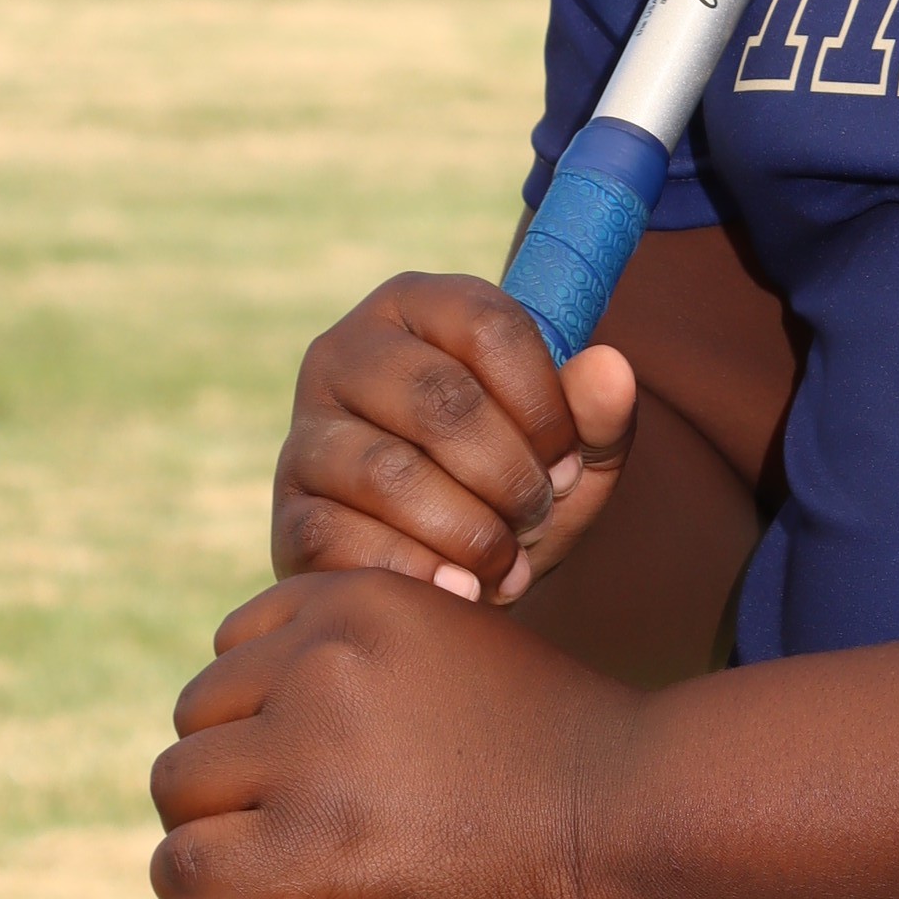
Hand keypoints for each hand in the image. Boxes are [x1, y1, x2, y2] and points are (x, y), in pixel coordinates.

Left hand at [147, 571, 646, 898]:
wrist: (635, 810)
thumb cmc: (563, 748)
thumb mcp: (456, 653)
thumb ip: (370, 669)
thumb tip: (280, 739)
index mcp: (359, 600)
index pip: (233, 647)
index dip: (258, 713)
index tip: (303, 762)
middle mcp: (322, 661)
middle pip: (195, 720)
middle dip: (233, 776)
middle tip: (293, 828)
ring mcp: (311, 752)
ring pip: (179, 790)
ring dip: (215, 836)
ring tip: (281, 871)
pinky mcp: (309, 847)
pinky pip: (185, 871)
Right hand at [272, 273, 639, 606]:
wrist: (450, 577)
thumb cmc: (511, 492)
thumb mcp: (572, 456)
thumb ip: (599, 414)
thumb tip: (610, 367)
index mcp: (419, 307)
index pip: (490, 327)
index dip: (545, 405)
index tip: (566, 460)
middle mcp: (346, 351)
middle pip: (442, 401)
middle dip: (510, 476)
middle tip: (537, 517)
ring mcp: (307, 430)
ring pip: (390, 473)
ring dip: (468, 532)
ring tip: (504, 563)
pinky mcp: (288, 509)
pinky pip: (340, 537)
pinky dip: (415, 572)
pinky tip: (457, 591)